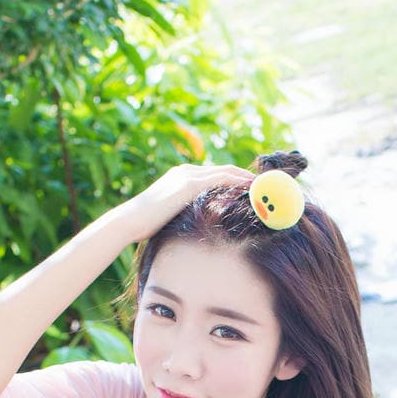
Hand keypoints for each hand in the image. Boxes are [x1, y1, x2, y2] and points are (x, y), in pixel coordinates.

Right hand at [124, 162, 255, 241]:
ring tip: (266, 187)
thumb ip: (186, 213)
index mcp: (182, 177)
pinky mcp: (189, 184)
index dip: (235, 180)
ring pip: (226, 172)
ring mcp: (188, 175)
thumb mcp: (170, 216)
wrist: (129, 221)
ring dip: (246, 179)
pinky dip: (238, 182)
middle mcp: (186, 171)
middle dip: (246, 177)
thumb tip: (198, 227)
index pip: (215, 175)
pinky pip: (221, 179)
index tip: (252, 189)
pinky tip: (252, 189)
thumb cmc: (146, 225)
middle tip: (267, 186)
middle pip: (225, 170)